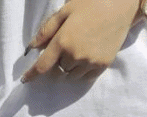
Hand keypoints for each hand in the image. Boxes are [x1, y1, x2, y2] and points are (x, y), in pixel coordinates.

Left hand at [21, 0, 140, 82]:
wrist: (121, 4)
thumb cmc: (91, 3)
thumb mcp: (65, 11)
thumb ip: (46, 30)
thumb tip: (31, 47)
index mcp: (63, 41)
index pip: (42, 66)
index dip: (31, 75)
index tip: (25, 80)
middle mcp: (75, 55)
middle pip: (58, 69)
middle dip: (58, 61)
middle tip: (66, 46)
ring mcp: (90, 62)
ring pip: (71, 75)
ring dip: (69, 68)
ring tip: (77, 50)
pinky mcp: (103, 65)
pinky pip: (86, 78)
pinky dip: (81, 72)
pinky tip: (85, 58)